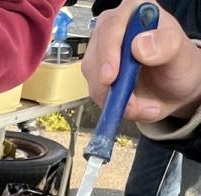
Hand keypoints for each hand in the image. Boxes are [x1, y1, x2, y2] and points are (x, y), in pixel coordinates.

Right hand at [82, 0, 200, 122]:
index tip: (111, 77)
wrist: (174, 88)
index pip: (112, 26)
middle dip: (110, 85)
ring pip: (93, 78)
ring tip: (141, 105)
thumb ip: (166, 45)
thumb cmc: (179, 65)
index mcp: (137, 11)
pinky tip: (133, 105)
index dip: (108, 52)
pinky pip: (96, 93)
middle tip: (129, 104)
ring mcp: (103, 52)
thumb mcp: (181, 54)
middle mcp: (115, 28)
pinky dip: (112, 105)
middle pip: (96, 54)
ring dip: (114, 99)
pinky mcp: (97, 74)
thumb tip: (139, 46)